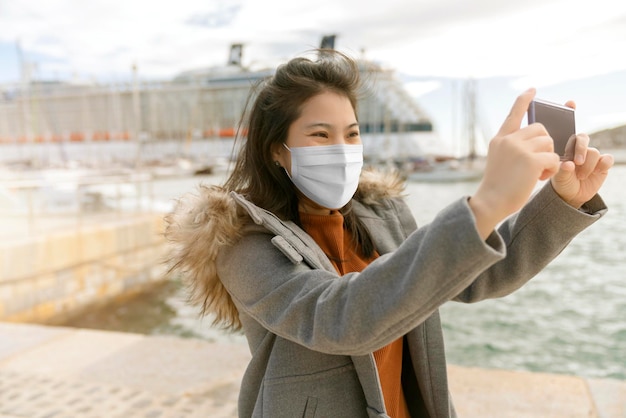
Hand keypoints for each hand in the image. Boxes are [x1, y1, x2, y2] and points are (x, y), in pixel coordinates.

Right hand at [469, 88, 560, 238]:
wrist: (490, 202)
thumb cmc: (498, 186)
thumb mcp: (500, 160)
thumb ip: (513, 146)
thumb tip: (540, 138)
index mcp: (500, 139)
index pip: (514, 113)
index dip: (525, 100)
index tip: (533, 89)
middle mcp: (508, 140)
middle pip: (540, 129)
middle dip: (545, 144)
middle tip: (538, 162)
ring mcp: (519, 149)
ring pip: (549, 143)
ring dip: (549, 158)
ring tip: (537, 173)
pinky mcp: (531, 160)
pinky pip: (554, 158)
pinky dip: (551, 169)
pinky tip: (539, 178)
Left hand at [550, 127, 613, 207]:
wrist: (573, 196)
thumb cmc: (564, 184)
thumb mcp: (560, 179)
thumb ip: (563, 171)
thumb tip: (567, 164)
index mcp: (567, 151)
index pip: (572, 139)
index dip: (573, 147)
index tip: (572, 161)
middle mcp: (580, 151)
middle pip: (584, 139)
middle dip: (581, 149)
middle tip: (579, 163)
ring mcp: (591, 157)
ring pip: (594, 152)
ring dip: (588, 165)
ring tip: (581, 177)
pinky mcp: (602, 165)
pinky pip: (608, 159)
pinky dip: (604, 164)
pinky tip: (596, 172)